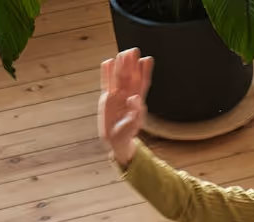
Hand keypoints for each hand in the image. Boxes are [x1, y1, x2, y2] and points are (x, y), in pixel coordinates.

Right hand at [99, 49, 152, 166]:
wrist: (116, 140)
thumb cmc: (127, 133)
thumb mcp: (132, 126)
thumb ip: (135, 113)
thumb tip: (136, 98)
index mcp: (136, 102)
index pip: (142, 83)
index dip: (145, 72)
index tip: (148, 59)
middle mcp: (127, 95)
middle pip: (129, 76)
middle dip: (131, 64)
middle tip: (133, 50)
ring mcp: (116, 95)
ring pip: (118, 77)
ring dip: (120, 65)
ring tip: (122, 53)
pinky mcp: (106, 98)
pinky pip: (106, 82)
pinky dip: (106, 73)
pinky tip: (107, 62)